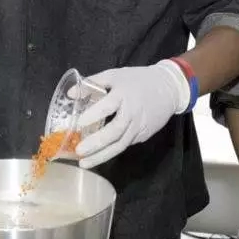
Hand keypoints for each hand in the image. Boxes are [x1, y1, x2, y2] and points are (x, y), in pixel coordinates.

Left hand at [74, 61, 190, 168]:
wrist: (168, 88)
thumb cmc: (137, 79)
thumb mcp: (115, 75)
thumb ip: (92, 83)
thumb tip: (70, 94)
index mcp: (124, 94)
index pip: (108, 106)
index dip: (93, 115)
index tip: (78, 124)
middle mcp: (132, 113)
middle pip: (115, 131)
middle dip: (97, 143)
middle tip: (79, 151)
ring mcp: (139, 126)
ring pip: (120, 144)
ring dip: (101, 156)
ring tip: (84, 163)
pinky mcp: (144, 135)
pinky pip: (125, 144)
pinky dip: (111, 152)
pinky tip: (97, 157)